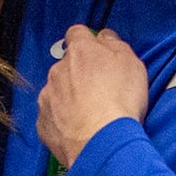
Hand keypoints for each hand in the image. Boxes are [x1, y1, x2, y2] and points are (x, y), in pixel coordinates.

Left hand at [37, 27, 147, 167]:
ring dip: (70, 98)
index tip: (95, 51)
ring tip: (91, 114)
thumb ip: (115, 44)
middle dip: (80, 75)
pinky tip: (80, 129)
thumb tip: (106, 38)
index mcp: (80, 51)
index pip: (77, 33)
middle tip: (100, 91)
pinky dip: (63, 121)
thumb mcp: (131, 63)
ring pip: (57, 91)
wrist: (103, 141)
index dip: (87, 41)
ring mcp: (47, 97)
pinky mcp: (43, 123)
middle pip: (67, 65)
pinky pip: (52, 117)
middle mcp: (58, 71)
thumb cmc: (119, 102)